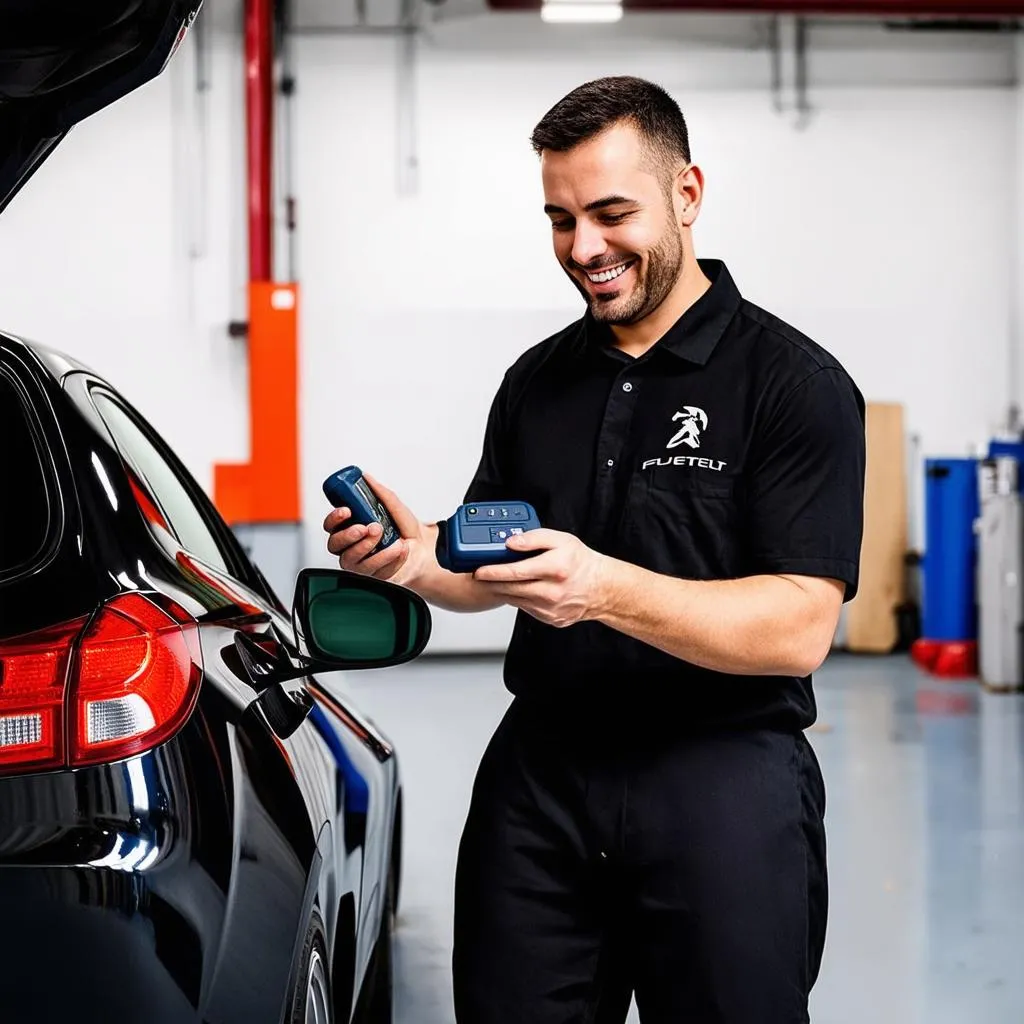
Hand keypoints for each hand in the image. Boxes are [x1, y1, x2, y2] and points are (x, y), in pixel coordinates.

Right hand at [323, 475, 430, 586]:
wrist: (426, 548)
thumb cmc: (406, 529)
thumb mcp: (396, 507)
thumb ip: (381, 494)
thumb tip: (367, 478)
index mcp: (351, 528)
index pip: (331, 526)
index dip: (334, 519)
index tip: (347, 510)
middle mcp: (352, 547)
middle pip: (335, 545)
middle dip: (349, 536)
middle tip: (368, 527)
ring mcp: (361, 564)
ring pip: (352, 561)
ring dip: (369, 548)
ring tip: (391, 539)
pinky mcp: (374, 577)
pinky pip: (375, 571)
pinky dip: (390, 558)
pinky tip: (401, 549)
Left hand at [472, 529, 609, 627]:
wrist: (601, 588)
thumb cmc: (580, 562)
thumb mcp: (561, 539)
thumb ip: (534, 537)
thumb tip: (512, 542)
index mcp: (554, 569)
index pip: (515, 571)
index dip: (493, 571)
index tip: (479, 569)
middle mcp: (551, 591)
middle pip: (510, 588)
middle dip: (491, 581)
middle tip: (480, 574)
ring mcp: (550, 608)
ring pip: (515, 599)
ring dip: (502, 590)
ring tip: (495, 579)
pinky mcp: (549, 618)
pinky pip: (525, 608)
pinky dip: (517, 598)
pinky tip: (516, 588)